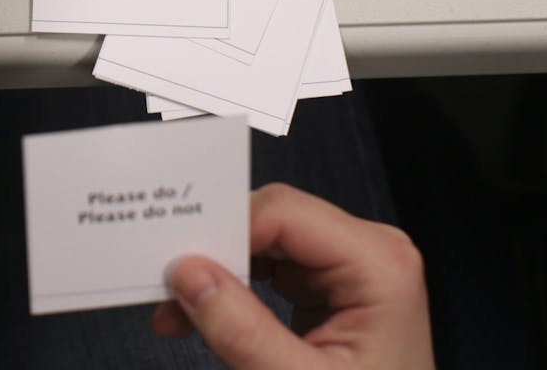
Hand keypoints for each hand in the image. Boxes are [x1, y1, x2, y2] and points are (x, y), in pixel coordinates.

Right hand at [152, 183, 434, 369]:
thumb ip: (244, 332)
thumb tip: (190, 275)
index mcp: (379, 264)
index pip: (284, 213)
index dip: (225, 232)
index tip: (178, 264)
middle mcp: (368, 251)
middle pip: (270, 221)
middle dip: (215, 254)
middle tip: (167, 288)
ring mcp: (347, 265)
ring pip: (259, 240)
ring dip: (215, 273)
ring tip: (178, 314)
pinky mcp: (326, 284)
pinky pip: (265, 265)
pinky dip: (231, 289)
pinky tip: (203, 316)